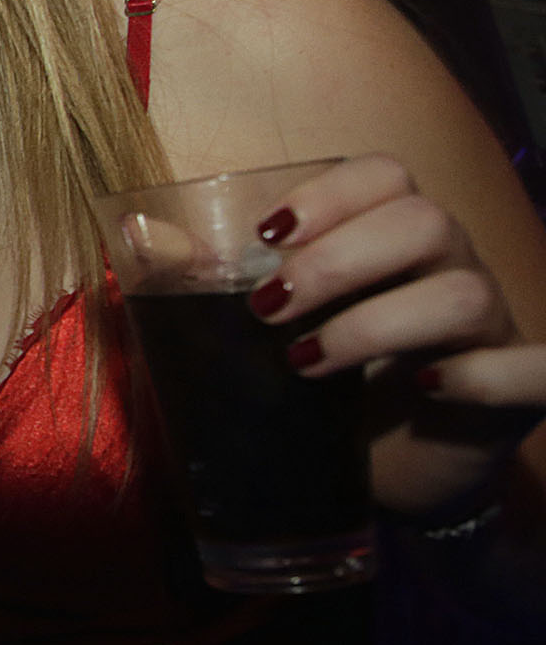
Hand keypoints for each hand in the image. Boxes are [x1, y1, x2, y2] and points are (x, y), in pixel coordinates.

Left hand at [248, 154, 544, 512]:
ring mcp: (492, 328)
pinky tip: (423, 388)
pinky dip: (482, 375)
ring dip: (378, 323)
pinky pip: (534, 370)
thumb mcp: (277, 331)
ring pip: (465, 291)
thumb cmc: (330, 384)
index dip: (329, 194)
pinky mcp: (519, 392)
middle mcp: (451, 268)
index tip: (265, 237)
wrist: (396, 470)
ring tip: (308, 363)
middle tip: (268, 309)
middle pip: (424, 221)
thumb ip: (220, 284)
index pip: (386, 175)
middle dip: (337, 260)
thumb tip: (138, 238)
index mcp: (394, 240)